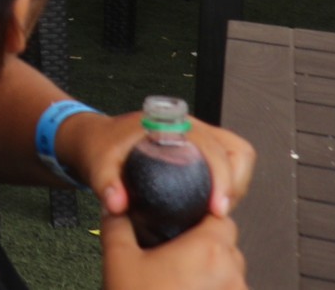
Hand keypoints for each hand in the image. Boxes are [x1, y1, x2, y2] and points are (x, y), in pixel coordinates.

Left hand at [63, 108, 254, 221]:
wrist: (97, 140)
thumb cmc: (101, 146)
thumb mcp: (98, 164)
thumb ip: (105, 183)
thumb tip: (117, 203)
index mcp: (170, 124)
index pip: (212, 144)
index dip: (222, 176)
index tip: (217, 206)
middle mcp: (190, 127)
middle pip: (236, 152)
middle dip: (234, 185)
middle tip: (216, 211)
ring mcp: (199, 138)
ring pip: (238, 159)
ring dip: (235, 186)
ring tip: (215, 210)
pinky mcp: (201, 151)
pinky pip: (229, 166)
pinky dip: (228, 186)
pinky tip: (210, 206)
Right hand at [100, 213, 244, 289]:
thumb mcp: (118, 258)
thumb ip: (118, 225)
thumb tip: (115, 208)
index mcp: (209, 249)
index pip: (223, 219)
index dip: (204, 219)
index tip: (187, 225)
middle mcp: (232, 274)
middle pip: (227, 249)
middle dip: (206, 250)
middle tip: (176, 258)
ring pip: (230, 277)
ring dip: (211, 277)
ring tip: (179, 285)